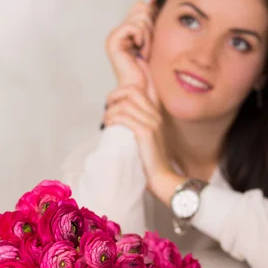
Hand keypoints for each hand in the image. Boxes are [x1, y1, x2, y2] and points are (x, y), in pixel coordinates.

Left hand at [103, 85, 181, 200]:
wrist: (162, 178)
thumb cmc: (150, 161)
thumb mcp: (147, 138)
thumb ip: (137, 124)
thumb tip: (117, 116)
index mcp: (156, 114)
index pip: (142, 89)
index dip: (123, 89)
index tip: (112, 99)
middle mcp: (156, 115)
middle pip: (132, 91)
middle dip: (114, 94)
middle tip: (106, 105)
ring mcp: (152, 123)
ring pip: (125, 104)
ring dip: (110, 111)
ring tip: (106, 122)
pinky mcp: (146, 133)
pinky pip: (124, 118)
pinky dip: (112, 119)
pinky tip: (108, 127)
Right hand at [105, 0, 156, 89]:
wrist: (145, 88)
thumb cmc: (152, 68)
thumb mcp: (155, 37)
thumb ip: (152, 18)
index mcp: (126, 29)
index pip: (141, 6)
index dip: (152, 17)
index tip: (152, 38)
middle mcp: (117, 31)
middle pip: (141, 8)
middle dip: (151, 27)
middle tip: (148, 47)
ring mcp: (114, 35)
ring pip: (140, 17)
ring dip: (148, 36)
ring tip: (145, 52)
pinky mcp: (113, 41)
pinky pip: (134, 27)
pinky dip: (143, 39)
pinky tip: (142, 53)